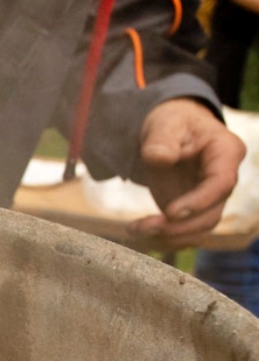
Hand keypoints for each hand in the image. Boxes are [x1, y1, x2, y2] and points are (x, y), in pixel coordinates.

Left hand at [129, 98, 246, 248]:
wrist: (170, 131)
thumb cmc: (172, 122)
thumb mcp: (164, 123)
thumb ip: (161, 140)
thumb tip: (160, 158)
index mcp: (225, 152)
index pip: (222, 183)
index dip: (199, 202)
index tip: (170, 212)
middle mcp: (224, 179)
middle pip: (212, 214)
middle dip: (178, 227)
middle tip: (142, 226)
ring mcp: (210, 198)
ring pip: (199, 229)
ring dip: (168, 237)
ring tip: (135, 230)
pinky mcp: (193, 210)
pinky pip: (185, 232)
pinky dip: (163, 238)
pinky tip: (139, 234)